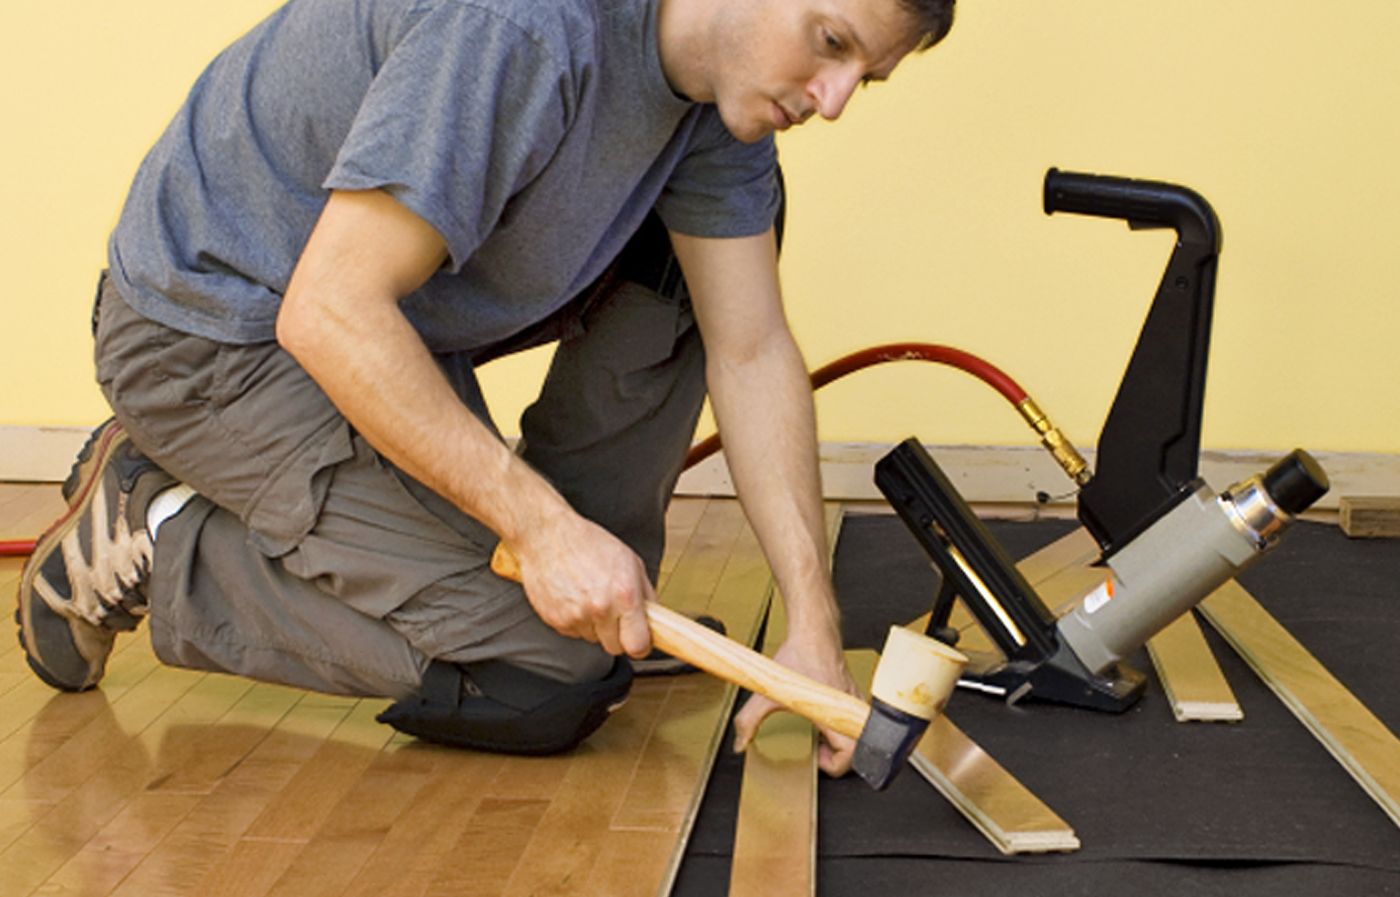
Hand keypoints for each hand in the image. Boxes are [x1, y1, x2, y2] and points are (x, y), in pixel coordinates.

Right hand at [509, 514, 653, 658]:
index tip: (639, 639)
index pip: (638, 645)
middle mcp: (600, 608)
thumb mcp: (630, 561)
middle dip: (617, 634)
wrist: (547, 535)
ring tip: (589, 596)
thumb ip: (646, 593)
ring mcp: (576, 616)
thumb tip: (653, 618)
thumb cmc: (588, 543)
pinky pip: (573, 632)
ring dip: (594, 625)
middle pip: (615, 648)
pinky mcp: (555, 620)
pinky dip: (576, 620)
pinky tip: (574, 597)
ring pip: (593, 639)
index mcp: (624, 594)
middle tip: (613, 613)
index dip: (640, 645)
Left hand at [731, 633, 861, 776]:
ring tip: (819, 735)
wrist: (813, 632)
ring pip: (857, 734)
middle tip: (819, 750)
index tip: (817, 758)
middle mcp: (848, 709)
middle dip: (836, 755)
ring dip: (838, 740)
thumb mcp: (768, 692)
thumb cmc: (801, 655)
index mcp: (832, 714)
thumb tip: (740, 740)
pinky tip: (822, 716)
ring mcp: (852, 701)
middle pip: (855, 748)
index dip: (835, 764)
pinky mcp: (851, 694)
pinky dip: (841, 725)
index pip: (851, 753)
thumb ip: (749, 719)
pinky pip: (854, 719)